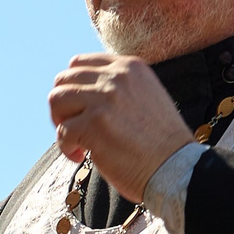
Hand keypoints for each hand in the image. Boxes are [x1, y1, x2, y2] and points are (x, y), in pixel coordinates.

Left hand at [49, 54, 193, 199]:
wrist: (177, 169)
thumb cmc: (161, 143)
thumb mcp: (145, 97)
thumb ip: (118, 88)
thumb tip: (81, 92)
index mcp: (130, 66)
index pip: (79, 64)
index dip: (73, 88)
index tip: (80, 111)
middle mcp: (116, 77)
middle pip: (64, 80)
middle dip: (62, 106)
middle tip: (73, 129)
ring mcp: (104, 99)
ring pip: (56, 99)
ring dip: (61, 123)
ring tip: (77, 142)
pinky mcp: (94, 124)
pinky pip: (61, 131)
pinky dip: (66, 147)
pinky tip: (81, 156)